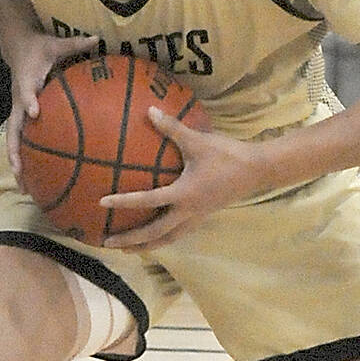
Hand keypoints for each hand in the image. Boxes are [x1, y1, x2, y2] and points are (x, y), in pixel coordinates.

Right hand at [6, 32, 99, 182]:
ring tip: (23, 188)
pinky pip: (21, 140)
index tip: (35, 113)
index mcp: (26, 81)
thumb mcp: (56, 44)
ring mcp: (17, 110)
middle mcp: (19, 100)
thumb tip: (97, 38)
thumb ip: (76, 44)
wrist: (17, 48)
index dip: (29, 101)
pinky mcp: (20, 116)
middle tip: (19, 171)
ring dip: (17, 163)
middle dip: (15, 150)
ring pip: (14, 140)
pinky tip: (32, 179)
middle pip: (14, 128)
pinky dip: (24, 159)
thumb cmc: (39, 48)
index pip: (26, 92)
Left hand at [100, 109, 264, 247]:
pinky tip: (154, 236)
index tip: (102, 202)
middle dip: (131, 240)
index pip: (148, 200)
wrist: (257, 170)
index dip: (124, 201)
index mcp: (184, 194)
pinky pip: (178, 233)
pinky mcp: (203, 217)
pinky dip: (163, 239)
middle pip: (155, 234)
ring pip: (168, 239)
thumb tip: (149, 110)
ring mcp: (197, 217)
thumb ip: (172, 128)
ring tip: (127, 249)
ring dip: (146, 245)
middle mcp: (189, 212)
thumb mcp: (197, 140)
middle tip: (107, 242)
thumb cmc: (227, 155)